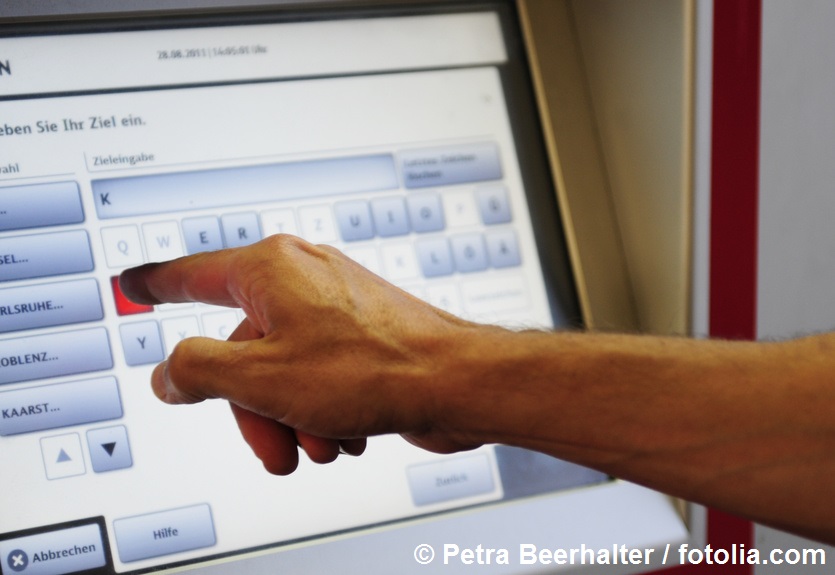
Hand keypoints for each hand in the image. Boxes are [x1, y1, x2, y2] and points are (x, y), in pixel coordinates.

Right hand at [120, 235, 484, 473]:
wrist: (456, 383)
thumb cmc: (373, 368)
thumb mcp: (260, 379)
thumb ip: (198, 371)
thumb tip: (170, 372)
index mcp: (271, 270)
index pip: (193, 275)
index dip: (157, 285)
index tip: (135, 286)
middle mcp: (303, 278)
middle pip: (243, 348)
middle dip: (253, 407)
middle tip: (272, 446)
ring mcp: (336, 305)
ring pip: (282, 369)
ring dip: (292, 416)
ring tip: (321, 443)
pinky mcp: (362, 333)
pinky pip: (318, 374)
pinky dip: (322, 409)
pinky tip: (345, 433)